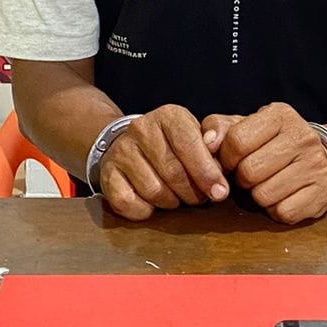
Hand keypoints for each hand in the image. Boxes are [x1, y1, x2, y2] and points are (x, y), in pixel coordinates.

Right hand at [99, 105, 230, 220]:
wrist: (131, 145)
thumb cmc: (173, 147)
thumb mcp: (197, 138)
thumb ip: (213, 150)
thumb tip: (218, 171)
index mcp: (169, 116)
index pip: (189, 144)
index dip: (207, 172)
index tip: (220, 192)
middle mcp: (141, 128)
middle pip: (173, 171)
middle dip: (192, 192)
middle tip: (199, 198)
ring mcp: (121, 150)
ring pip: (153, 190)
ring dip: (170, 202)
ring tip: (176, 197)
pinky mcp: (107, 173)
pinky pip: (128, 202)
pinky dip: (144, 210)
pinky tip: (151, 204)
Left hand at [206, 103, 326, 224]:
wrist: (324, 157)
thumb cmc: (272, 143)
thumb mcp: (246, 126)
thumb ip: (219, 128)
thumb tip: (207, 144)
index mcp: (280, 115)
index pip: (237, 141)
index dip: (226, 158)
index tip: (231, 162)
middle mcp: (303, 136)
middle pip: (250, 172)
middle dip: (243, 179)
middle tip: (251, 175)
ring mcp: (317, 165)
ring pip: (265, 195)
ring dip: (259, 196)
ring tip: (268, 184)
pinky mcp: (325, 192)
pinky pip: (284, 212)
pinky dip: (277, 210)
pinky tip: (284, 196)